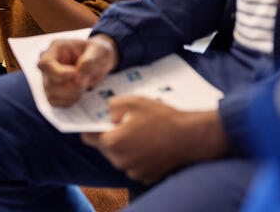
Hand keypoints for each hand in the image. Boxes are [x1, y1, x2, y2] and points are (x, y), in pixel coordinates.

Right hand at [38, 35, 117, 105]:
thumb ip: (89, 62)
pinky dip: (69, 100)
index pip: (45, 64)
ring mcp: (48, 78)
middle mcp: (48, 64)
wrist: (99, 61)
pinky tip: (78, 92)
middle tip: (86, 80)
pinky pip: (55, 102)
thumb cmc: (97, 52)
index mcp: (56, 49)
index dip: (59, 73)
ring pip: (52, 94)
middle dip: (71, 86)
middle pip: (49, 82)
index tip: (75, 74)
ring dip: (72, 94)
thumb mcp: (99, 51)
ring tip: (84, 85)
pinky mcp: (52, 91)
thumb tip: (77, 77)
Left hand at [81, 97, 208, 183]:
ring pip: (120, 157)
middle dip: (113, 136)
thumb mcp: (134, 101)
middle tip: (128, 124)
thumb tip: (108, 113)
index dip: (92, 128)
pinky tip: (151, 145)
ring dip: (126, 147)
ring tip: (143, 134)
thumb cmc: (163, 118)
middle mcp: (119, 160)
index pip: (88, 137)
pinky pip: (134, 165)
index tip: (97, 123)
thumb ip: (113, 105)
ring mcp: (133, 171)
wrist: (191, 137)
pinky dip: (139, 157)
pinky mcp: (145, 177)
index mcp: (112, 142)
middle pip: (105, 147)